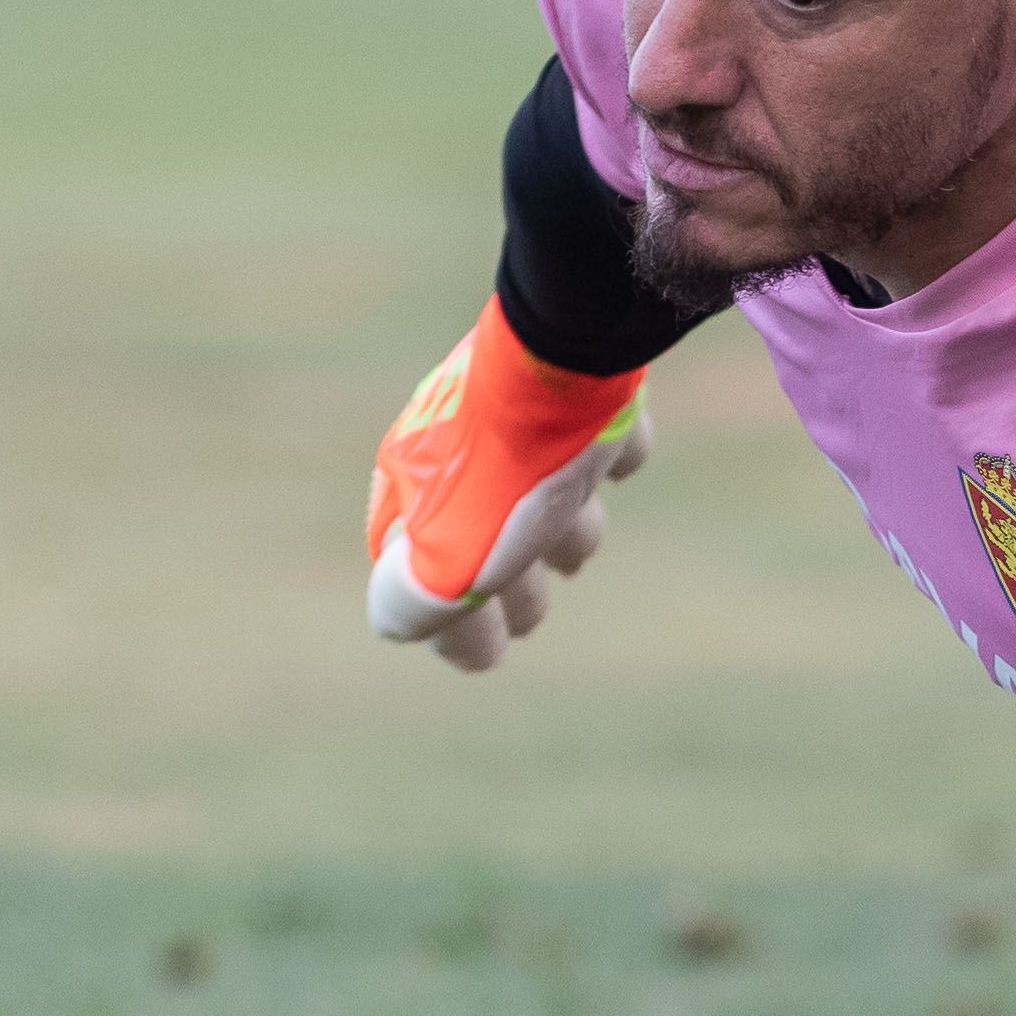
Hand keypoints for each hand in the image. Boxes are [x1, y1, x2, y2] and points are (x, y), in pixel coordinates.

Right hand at [364, 298, 650, 672]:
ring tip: (575, 544)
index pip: (421, 572)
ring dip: (569, 531)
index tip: (489, 657)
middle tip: (531, 611)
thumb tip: (397, 624)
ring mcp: (530, 421)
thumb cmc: (501, 471)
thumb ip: (412, 605)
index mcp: (420, 485)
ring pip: (554, 494)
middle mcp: (467, 452)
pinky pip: (609, 434)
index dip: (454, 626)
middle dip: (514, 589)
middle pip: (492, 541)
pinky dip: (617, 452)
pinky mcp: (592, 394)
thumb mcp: (441, 562)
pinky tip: (619, 461)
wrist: (562, 358)